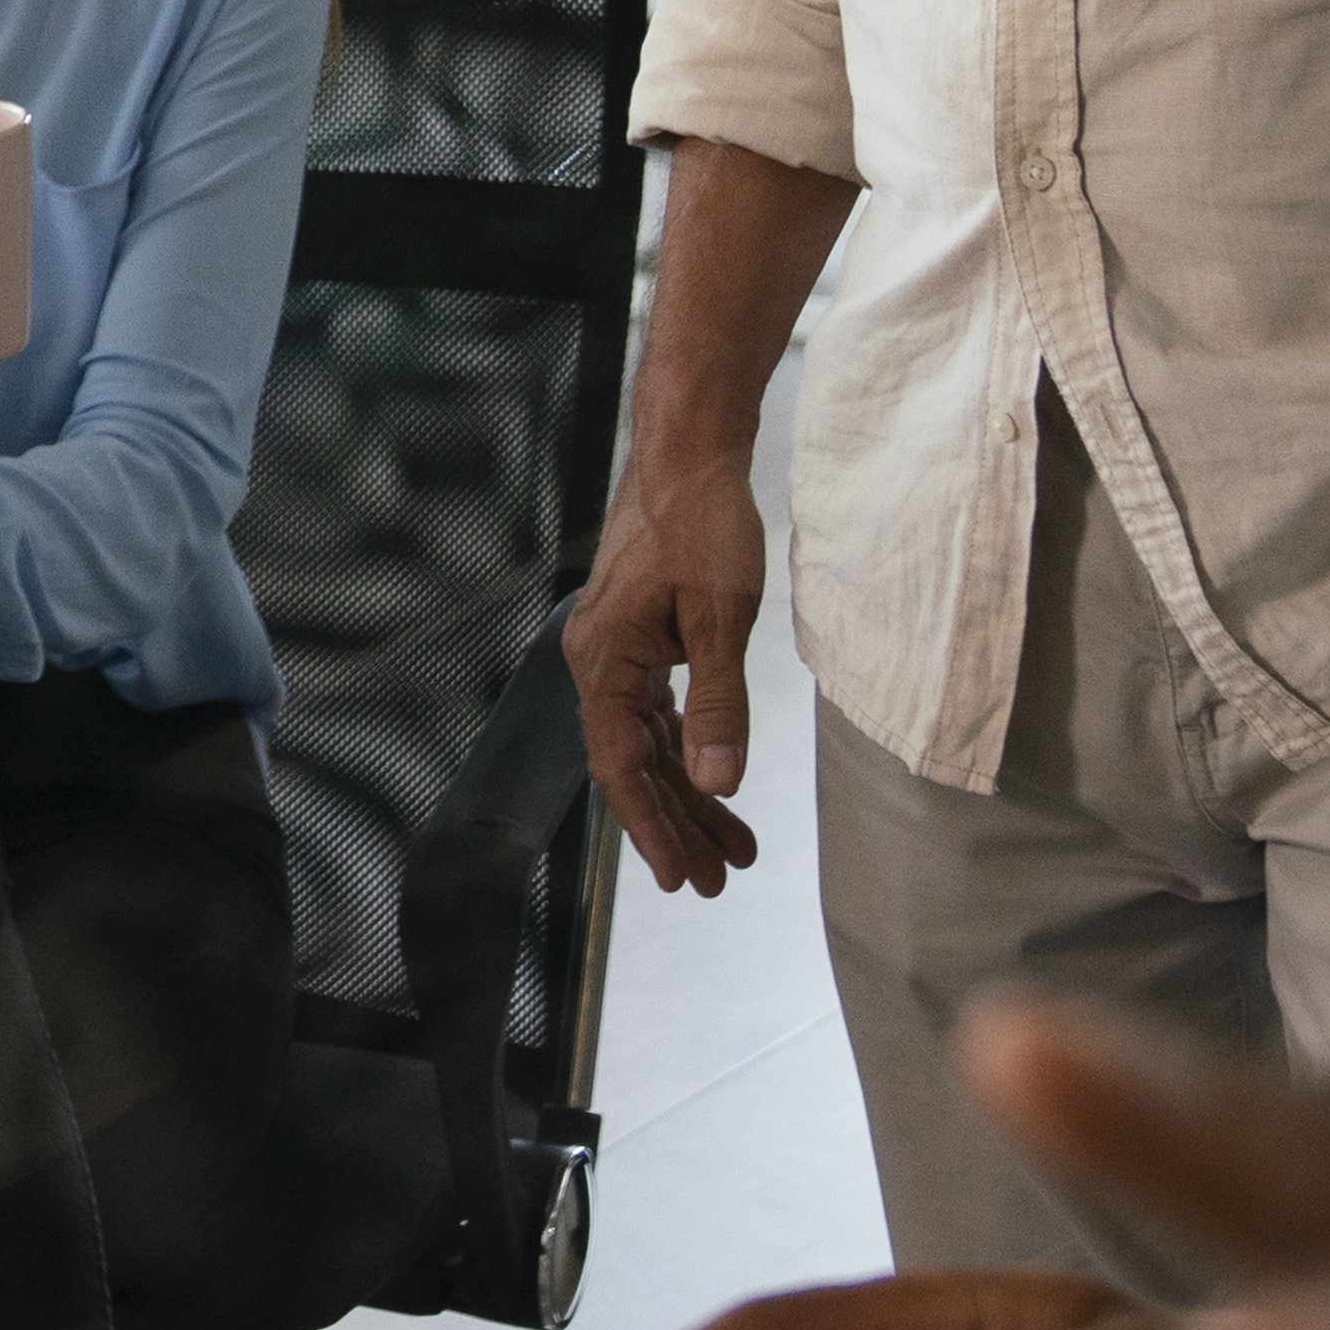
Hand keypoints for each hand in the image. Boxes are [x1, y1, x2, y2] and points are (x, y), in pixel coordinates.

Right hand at [566, 439, 772, 891]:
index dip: (652, 827)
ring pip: (647, 741)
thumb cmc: (701, 521)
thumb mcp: (722, 619)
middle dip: (677, 823)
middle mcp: (597, 660)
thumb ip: (718, 705)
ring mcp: (615, 649)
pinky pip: (655, 711)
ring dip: (687, 791)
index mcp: (604, 661)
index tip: (682, 877)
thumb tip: (716, 782)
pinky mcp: (638, 635)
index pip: (620, 766)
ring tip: (733, 844)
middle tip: (720, 878)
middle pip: (633, 763)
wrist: (689, 451)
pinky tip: (711, 779)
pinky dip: (685, 747)